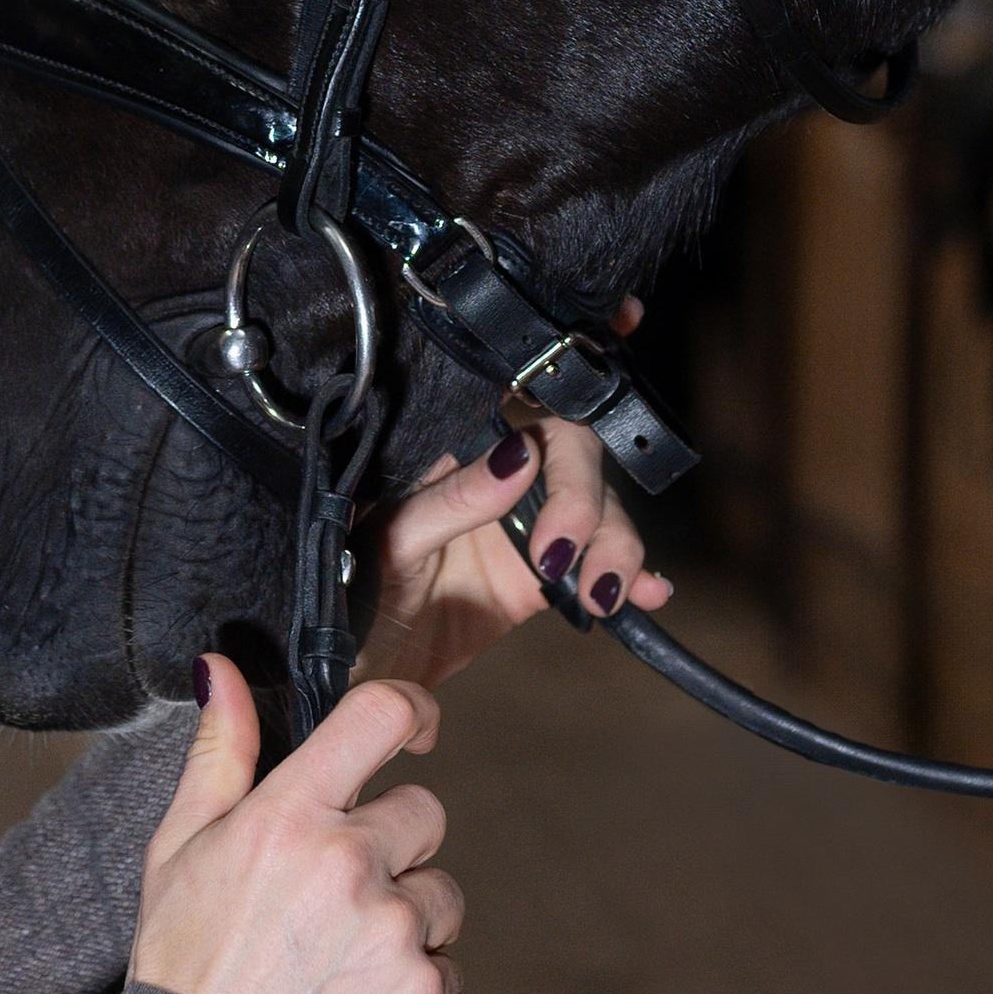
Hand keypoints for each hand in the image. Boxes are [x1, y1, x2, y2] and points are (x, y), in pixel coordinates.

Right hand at [127, 656, 460, 993]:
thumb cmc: (181, 961)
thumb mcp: (178, 846)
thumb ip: (220, 751)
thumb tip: (220, 668)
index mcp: (288, 816)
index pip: (380, 716)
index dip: (412, 710)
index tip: (415, 729)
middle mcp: (349, 865)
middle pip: (424, 811)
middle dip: (389, 841)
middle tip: (331, 890)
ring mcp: (393, 933)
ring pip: (439, 891)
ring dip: (405, 913)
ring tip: (336, 954)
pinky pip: (446, 962)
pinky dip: (412, 978)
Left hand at [360, 307, 673, 691]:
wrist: (346, 672)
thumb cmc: (346, 595)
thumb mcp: (389, 545)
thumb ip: (452, 501)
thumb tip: (519, 455)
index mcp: (445, 444)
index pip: (511, 381)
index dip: (569, 353)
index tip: (623, 321)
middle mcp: (491, 472)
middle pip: (571, 448)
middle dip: (583, 495)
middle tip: (560, 550)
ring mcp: (519, 522)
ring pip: (597, 508)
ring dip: (617, 543)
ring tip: (601, 592)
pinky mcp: (537, 575)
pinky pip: (597, 564)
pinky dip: (632, 576)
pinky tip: (647, 595)